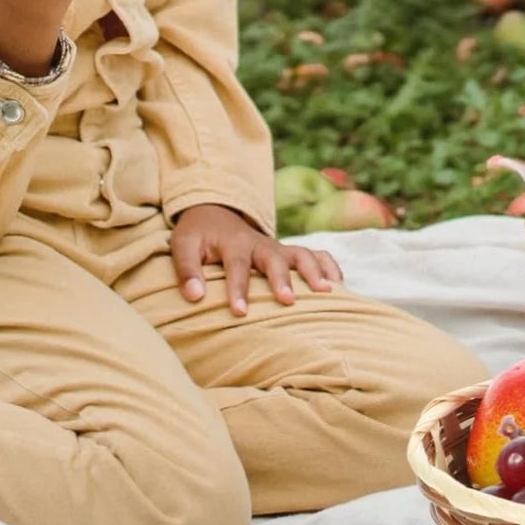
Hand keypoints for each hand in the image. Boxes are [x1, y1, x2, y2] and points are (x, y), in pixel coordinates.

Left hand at [170, 204, 342, 316]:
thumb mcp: (183, 246)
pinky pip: (316, 254)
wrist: (216, 212)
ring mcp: (279, 247)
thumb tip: (194, 296)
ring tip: (327, 293)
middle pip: (275, 259)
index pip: (237, 266)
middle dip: (283, 279)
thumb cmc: (199, 235)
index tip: (240, 312)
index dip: (239, 289)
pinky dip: (330, 266)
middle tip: (288, 301)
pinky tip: (340, 286)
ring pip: (301, 254)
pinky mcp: (290, 252)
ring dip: (315, 272)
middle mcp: (261, 244)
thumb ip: (187, 270)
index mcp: (234, 243)